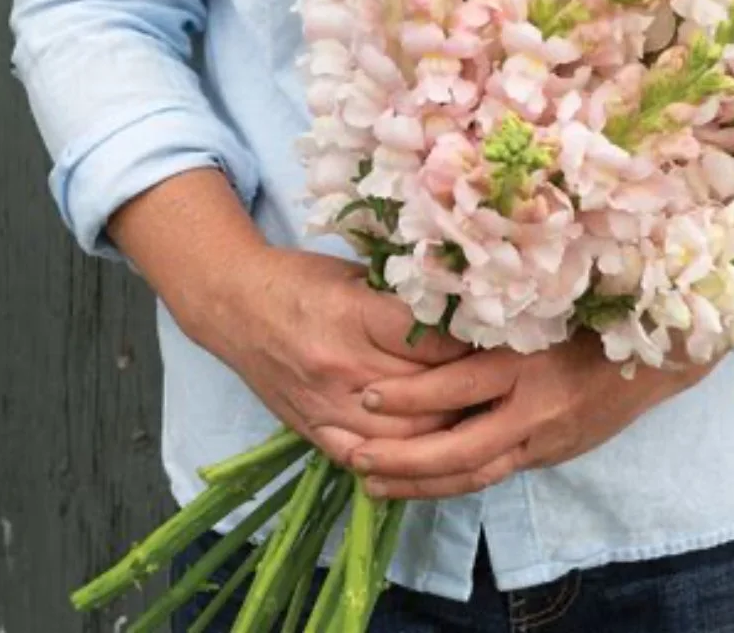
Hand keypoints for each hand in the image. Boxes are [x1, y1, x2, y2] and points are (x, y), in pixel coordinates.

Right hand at [184, 248, 470, 463]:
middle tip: (500, 386)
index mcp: (353, 316)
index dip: (470, 346)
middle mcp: (341, 366)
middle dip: (468, 393)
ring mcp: (325, 404)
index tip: (495, 343)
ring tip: (475, 420)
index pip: (431, 344)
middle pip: (425, 394)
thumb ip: (403, 299)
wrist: (233, 306)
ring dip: (444, 433)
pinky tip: (429, 452)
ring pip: (404, 439)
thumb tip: (462, 312)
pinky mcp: (313, 429)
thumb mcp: (356, 273)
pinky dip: (401, 460)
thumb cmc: (299, 279)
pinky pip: (366, 458)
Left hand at [348, 332, 717, 498]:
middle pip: (459, 448)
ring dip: (422, 483)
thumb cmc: (596, 309)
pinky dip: (454, 481)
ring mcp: (546, 438)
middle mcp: (535, 408)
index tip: (369, 393)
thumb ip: (497, 314)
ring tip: (374, 485)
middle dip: (404, 458)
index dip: (412, 395)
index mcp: (529, 361)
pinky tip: (421, 483)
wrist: (662, 350)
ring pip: (475, 474)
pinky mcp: (552, 453)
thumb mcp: (545, 302)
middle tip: (354, 456)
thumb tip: (432, 308)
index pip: (457, 385)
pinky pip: (495, 472)